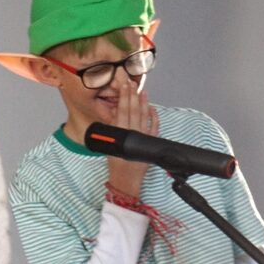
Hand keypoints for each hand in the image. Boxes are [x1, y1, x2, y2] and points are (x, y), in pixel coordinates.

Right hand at [106, 76, 158, 197]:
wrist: (126, 180)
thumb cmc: (115, 165)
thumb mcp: (108, 147)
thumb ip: (112, 131)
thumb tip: (116, 114)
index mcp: (120, 135)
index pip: (122, 111)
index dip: (124, 97)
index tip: (124, 86)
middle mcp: (133, 134)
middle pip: (133, 111)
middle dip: (132, 96)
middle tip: (131, 83)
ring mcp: (143, 138)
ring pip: (143, 117)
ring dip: (143, 103)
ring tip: (142, 91)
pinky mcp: (150, 143)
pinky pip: (154, 127)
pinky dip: (154, 117)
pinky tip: (152, 109)